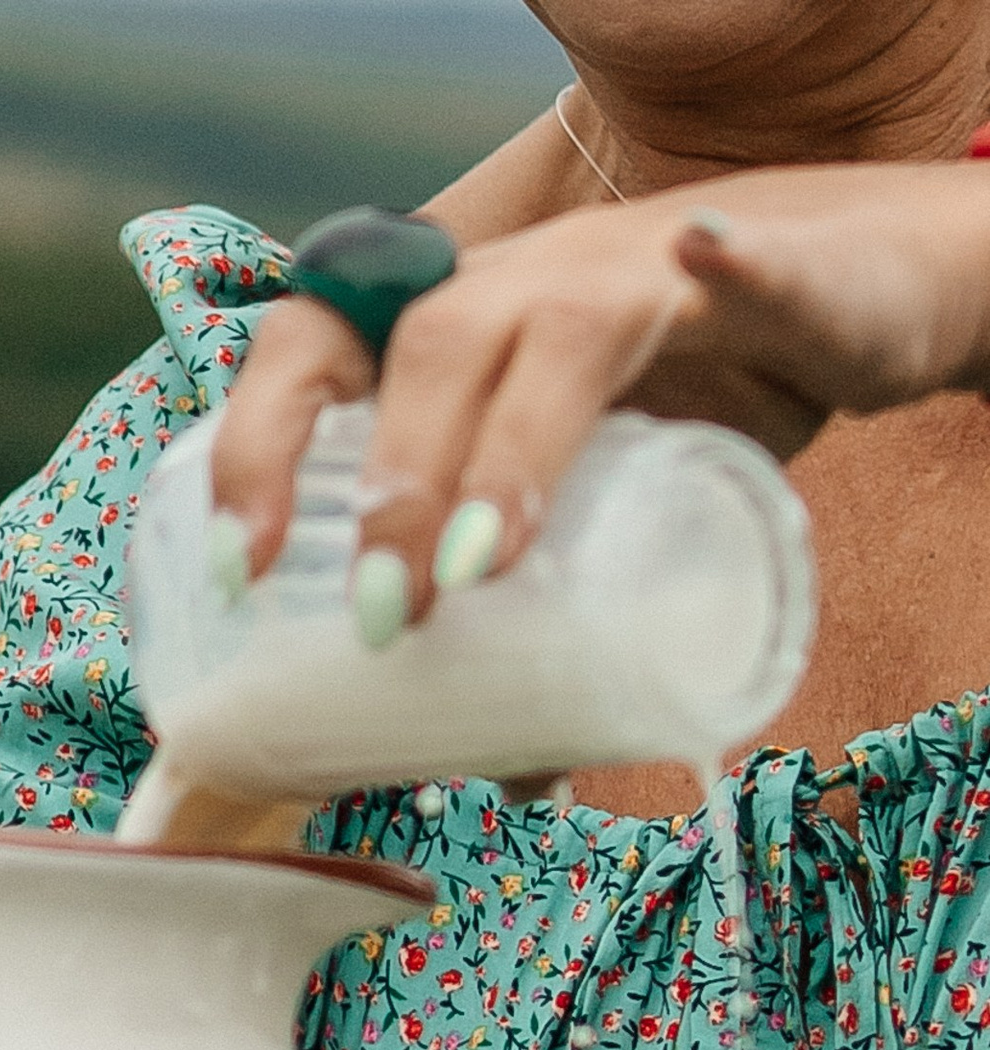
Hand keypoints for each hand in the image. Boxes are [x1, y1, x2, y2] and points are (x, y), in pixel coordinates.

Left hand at [212, 164, 989, 621]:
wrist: (821, 297)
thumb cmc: (662, 413)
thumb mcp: (576, 525)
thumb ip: (533, 632)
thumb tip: (499, 773)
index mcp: (443, 339)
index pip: (312, 350)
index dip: (259, 449)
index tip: (245, 566)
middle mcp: (513, 289)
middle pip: (421, 344)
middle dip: (390, 483)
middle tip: (392, 613)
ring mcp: (620, 270)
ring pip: (548, 323)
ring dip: (506, 442)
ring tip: (487, 560)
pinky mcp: (739, 271)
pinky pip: (728, 259)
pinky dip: (731, 268)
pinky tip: (710, 262)